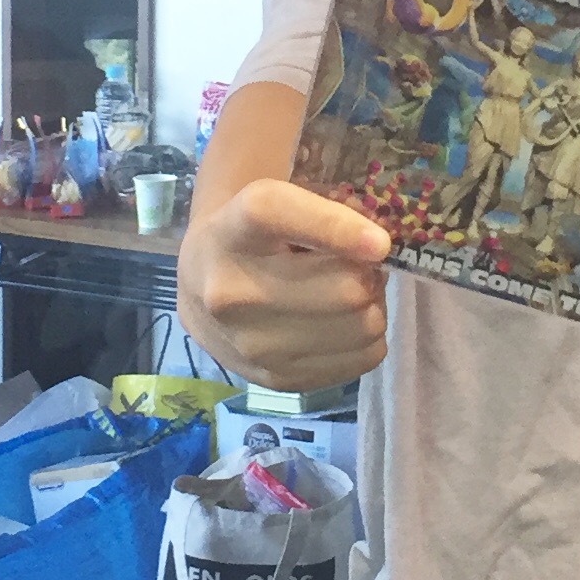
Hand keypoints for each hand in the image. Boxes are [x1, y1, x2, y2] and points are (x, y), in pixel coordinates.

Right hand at [177, 178, 390, 392]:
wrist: (199, 290)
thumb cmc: (255, 236)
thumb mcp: (277, 201)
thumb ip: (325, 207)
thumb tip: (379, 249)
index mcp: (236, 228)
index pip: (279, 215)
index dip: (336, 229)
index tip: (380, 243)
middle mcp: (233, 289)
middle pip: (345, 288)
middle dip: (369, 274)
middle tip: (359, 266)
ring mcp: (251, 344)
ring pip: (361, 327)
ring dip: (372, 307)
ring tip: (348, 293)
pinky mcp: (275, 378)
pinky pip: (362, 359)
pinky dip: (366, 339)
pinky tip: (340, 323)